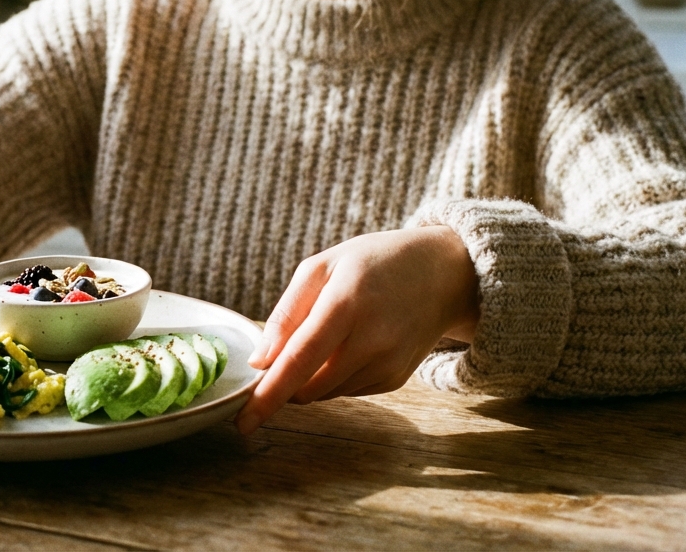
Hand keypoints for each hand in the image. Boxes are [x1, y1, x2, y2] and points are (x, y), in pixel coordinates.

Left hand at [235, 226, 478, 433]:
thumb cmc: (373, 263)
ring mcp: (388, 364)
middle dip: (282, 384)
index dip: (268, 395)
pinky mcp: (396, 379)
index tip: (243, 422)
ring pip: (324, 393)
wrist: (442, 273)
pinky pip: (347, 391)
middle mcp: (372, 340)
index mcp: (346, 304)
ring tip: (328, 334)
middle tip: (280, 353)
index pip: (298, 361)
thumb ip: (286, 314)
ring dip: (309, 378)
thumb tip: (260, 362)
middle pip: (308, 386)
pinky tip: (351, 344)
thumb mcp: (322, 267)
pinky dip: (334, 377)